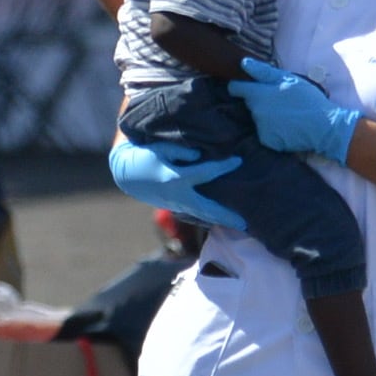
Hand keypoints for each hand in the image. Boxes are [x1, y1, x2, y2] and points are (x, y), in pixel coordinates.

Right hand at [107, 138, 248, 230]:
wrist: (129, 176)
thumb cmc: (146, 157)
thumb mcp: (160, 149)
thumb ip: (179, 150)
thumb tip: (198, 155)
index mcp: (174, 179)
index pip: (204, 172)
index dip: (222, 166)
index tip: (238, 161)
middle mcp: (178, 196)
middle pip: (208, 208)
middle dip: (227, 214)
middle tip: (246, 223)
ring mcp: (178, 205)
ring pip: (204, 216)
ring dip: (222, 220)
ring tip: (242, 226)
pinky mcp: (178, 208)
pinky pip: (199, 215)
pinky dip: (213, 218)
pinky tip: (225, 220)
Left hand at [233, 57, 361, 162]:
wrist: (324, 127)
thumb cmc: (308, 99)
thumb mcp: (289, 79)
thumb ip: (263, 71)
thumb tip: (243, 63)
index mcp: (259, 95)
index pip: (235, 88)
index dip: (240, 85)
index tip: (248, 86)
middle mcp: (256, 112)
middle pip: (250, 104)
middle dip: (260, 101)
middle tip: (280, 101)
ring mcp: (261, 128)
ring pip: (258, 118)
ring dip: (267, 116)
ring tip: (286, 114)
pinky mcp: (267, 141)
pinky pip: (265, 133)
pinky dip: (273, 131)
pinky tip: (287, 127)